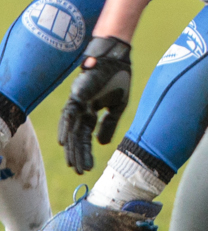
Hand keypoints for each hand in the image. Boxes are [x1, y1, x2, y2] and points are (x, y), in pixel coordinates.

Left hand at [58, 36, 132, 173]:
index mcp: (92, 112)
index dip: (87, 152)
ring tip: (73, 164)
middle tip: (79, 172)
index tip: (88, 168)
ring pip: (72, 130)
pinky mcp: (76, 96)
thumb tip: (102, 144)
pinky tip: (65, 143)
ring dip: (72, 148)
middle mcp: (82, 110)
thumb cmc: (119, 78)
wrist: (117, 59)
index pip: (87, 137)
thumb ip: (109, 124)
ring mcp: (77, 103)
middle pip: (77, 137)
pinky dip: (66, 129)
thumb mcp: (118, 106)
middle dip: (78, 155)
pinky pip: (68, 115)